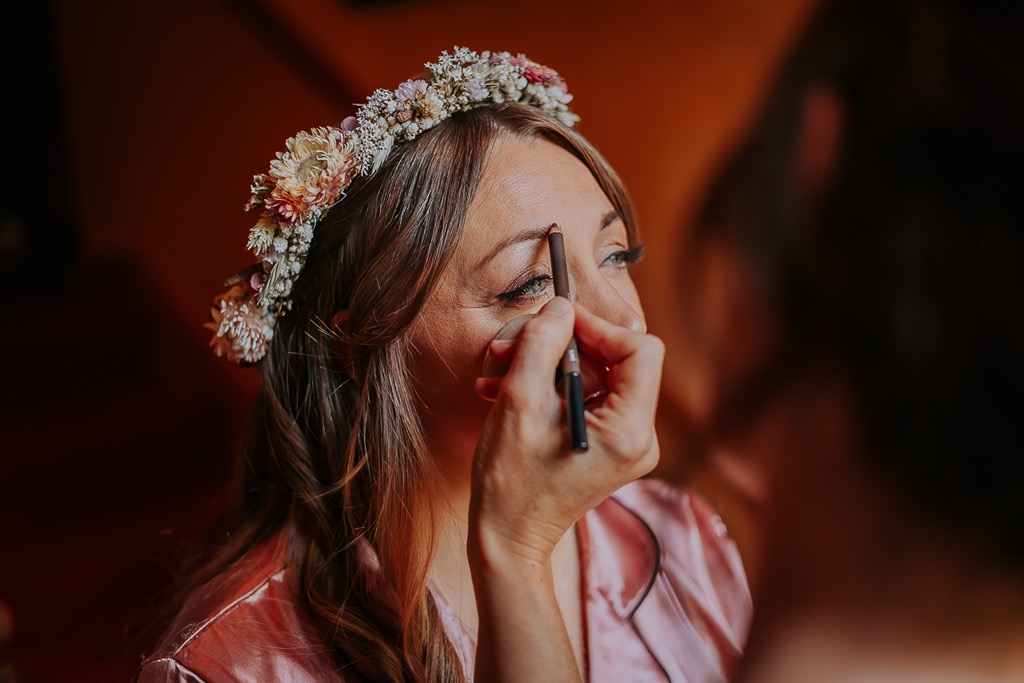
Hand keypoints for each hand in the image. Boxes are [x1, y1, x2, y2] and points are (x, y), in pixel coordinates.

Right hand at [470, 295, 664, 567]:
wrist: (505, 539)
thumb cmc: (511, 482)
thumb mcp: (521, 402)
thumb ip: (542, 345)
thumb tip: (561, 308)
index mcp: (630, 431)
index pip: (640, 349)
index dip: (597, 327)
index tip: (556, 322)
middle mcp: (638, 438)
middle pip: (613, 360)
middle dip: (558, 346)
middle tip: (509, 346)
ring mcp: (622, 444)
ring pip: (591, 375)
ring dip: (542, 365)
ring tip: (496, 370)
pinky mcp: (603, 446)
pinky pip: (582, 397)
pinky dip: (545, 388)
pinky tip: (501, 390)